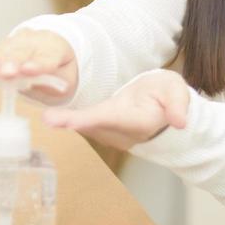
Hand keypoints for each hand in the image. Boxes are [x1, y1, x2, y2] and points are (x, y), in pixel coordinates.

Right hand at [0, 29, 78, 104]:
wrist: (53, 49)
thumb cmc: (60, 68)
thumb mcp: (65, 79)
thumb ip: (51, 82)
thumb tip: (32, 83)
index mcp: (56, 47)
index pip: (47, 57)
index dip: (37, 65)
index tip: (28, 70)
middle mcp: (36, 40)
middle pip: (22, 52)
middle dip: (12, 63)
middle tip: (5, 73)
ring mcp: (18, 41)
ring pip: (5, 51)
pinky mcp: (5, 47)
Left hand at [40, 69, 192, 149]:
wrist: (164, 109)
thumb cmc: (167, 95)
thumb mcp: (177, 92)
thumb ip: (177, 105)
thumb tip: (181, 122)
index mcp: (137, 120)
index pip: (110, 119)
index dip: (87, 121)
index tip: (65, 121)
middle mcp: (121, 131)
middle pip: (91, 125)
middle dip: (68, 122)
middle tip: (46, 117)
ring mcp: (110, 132)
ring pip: (84, 125)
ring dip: (63, 121)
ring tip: (44, 113)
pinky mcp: (101, 128)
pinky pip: (82, 123)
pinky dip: (66, 119)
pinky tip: (49, 113)